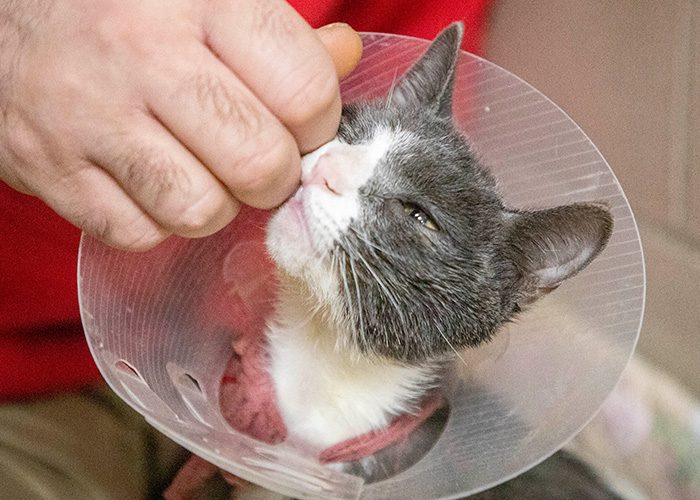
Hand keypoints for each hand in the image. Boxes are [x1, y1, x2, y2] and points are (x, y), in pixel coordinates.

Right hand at [0, 0, 361, 249]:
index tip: (299, 125)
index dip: (318, 125)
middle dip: (274, 177)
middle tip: (256, 160)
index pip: (306, 92)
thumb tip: (345, 56)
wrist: (8, 22)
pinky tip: (148, 183)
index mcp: (202, 0)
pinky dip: (157, 221)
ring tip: (199, 172)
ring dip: (215, 204)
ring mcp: (92, 116)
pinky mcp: (52, 169)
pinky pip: (140, 233)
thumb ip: (283, 35)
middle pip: (261, 164)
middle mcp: (145, 55)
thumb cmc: (127, 12)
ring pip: (201, 210)